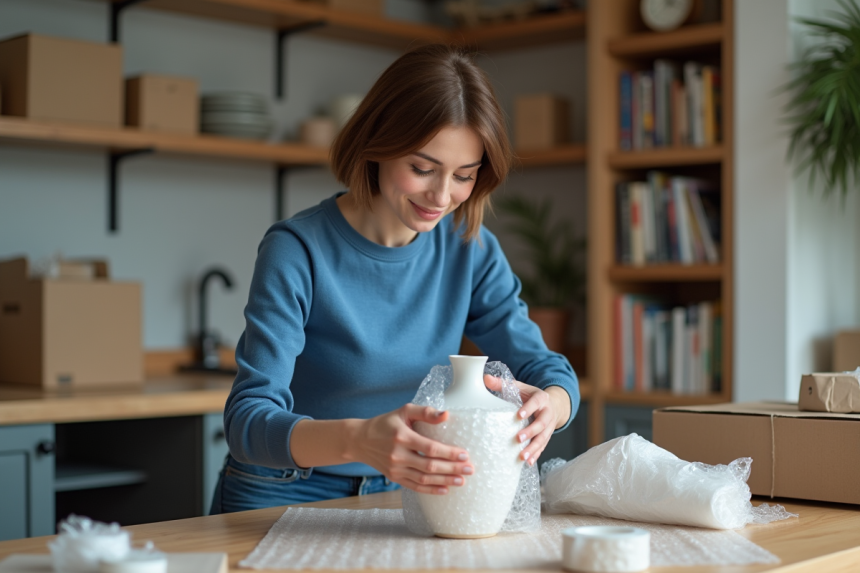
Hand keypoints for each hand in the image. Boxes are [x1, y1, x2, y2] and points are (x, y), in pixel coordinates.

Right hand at [347, 404, 473, 494]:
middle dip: (452, 469)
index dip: (449, 453)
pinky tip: (445, 490)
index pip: (430, 448)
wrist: (360, 440)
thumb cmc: (385, 423)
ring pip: (424, 479)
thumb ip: (425, 412)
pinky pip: (415, 486)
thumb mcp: (404, 411)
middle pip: (429, 466)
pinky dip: (430, 490)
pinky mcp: (394, 478)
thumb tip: (447, 415)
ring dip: (445, 481)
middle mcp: (398, 455)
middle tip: (470, 470)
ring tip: (462, 481)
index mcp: (402, 437)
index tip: (465, 455)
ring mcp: (395, 469)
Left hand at [484, 375, 570, 466]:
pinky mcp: (547, 436)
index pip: (536, 403)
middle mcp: (548, 413)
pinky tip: (528, 462)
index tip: (518, 416)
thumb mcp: (520, 387)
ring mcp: (549, 427)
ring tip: (523, 457)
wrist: (553, 404)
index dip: (528, 409)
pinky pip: (543, 447)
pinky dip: (536, 455)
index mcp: (541, 399)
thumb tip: (485, 378)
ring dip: (534, 448)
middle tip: (518, 439)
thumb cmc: (531, 396)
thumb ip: (503, 383)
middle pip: (542, 424)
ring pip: (543, 438)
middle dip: (531, 432)